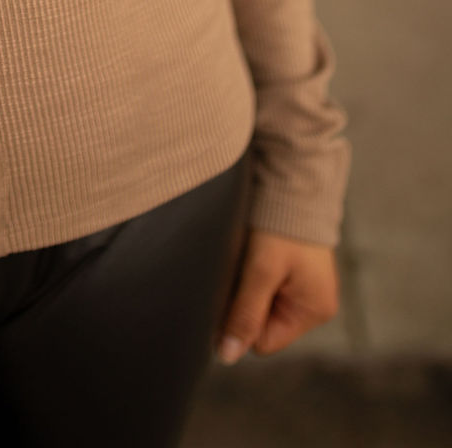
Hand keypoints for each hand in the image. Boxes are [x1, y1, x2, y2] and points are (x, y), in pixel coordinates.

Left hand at [215, 228, 340, 363]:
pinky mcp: (296, 275)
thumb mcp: (261, 271)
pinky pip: (266, 290)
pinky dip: (256, 277)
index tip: (238, 289)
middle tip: (246, 270)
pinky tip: (256, 256)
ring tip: (253, 260)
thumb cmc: (282, 227)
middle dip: (248, 302)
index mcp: (314, 311)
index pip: (264, 341)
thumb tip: (228, 355)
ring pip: (262, 306)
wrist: (294, 185)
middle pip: (263, 325)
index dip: (244, 320)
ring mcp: (306, 290)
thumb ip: (245, 313)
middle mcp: (314, 306)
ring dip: (250, 288)